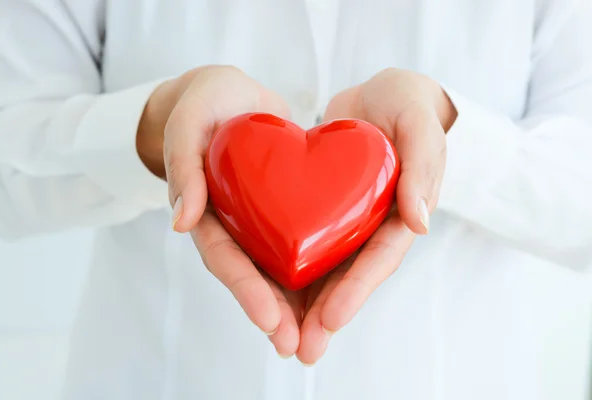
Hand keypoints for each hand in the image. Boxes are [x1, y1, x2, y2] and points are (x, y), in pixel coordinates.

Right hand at [137, 66, 301, 356]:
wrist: (232, 95)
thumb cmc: (205, 102)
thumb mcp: (189, 122)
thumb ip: (183, 165)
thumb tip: (181, 222)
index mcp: (207, 211)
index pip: (224, 257)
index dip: (246, 289)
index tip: (269, 320)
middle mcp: (234, 225)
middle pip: (253, 277)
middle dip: (275, 314)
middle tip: (298, 347)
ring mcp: (259, 222)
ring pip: (279, 270)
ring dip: (298, 307)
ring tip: (319, 340)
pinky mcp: (285, 210)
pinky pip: (302, 243)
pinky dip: (317, 271)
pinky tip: (338, 296)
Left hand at [296, 68, 456, 364]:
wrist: (380, 95)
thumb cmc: (409, 106)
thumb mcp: (420, 125)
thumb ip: (423, 167)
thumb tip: (419, 222)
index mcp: (401, 213)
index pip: (379, 258)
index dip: (357, 290)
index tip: (331, 318)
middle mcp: (372, 225)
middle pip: (349, 276)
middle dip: (326, 315)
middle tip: (301, 349)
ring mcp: (347, 220)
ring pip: (324, 268)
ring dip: (303, 306)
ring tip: (281, 339)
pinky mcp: (322, 208)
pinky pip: (304, 240)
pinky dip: (288, 267)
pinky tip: (265, 292)